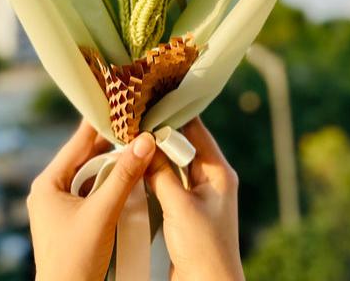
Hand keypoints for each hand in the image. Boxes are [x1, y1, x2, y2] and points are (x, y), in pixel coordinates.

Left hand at [27, 120, 156, 280]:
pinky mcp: (72, 219)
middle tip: (140, 128)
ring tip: (139, 149)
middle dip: (113, 145)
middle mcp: (51, 190)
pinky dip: (112, 184)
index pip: (78, 141)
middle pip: (87, 157)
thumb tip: (144, 141)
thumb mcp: (103, 213)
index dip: (101, 122)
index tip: (121, 102)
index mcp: (47, 183)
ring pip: (92, 174)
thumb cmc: (75, 262)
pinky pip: (94, 191)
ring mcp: (60, 206)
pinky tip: (130, 179)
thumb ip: (124, 176)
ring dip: (115, 166)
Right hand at [146, 117, 243, 280]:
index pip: (196, 130)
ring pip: (174, 165)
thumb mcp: (179, 206)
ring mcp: (199, 196)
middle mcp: (211, 180)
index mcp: (218, 172)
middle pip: (183, 146)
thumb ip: (161, 173)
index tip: (149, 101)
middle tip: (134, 120)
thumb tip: (145, 144)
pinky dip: (154, 176)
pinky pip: (169, 184)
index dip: (173, 115)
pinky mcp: (186, 212)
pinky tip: (136, 170)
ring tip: (131, 141)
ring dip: (156, 156)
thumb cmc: (203, 248)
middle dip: (160, 135)